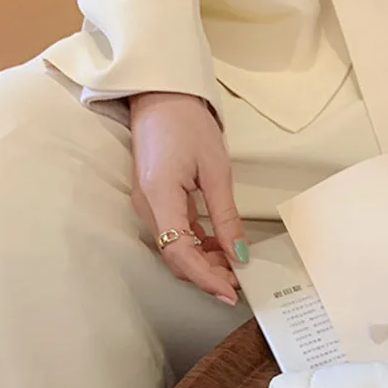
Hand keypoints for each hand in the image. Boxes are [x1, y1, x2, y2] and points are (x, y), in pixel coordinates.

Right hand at [129, 92, 247, 304]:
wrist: (160, 96)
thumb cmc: (187, 124)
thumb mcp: (216, 171)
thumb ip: (226, 217)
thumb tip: (239, 254)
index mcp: (159, 197)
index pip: (179, 254)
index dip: (206, 278)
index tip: (230, 292)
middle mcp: (147, 207)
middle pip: (175, 257)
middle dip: (208, 274)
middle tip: (240, 282)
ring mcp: (147, 205)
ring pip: (174, 250)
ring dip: (204, 262)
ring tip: (235, 266)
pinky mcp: (154, 202)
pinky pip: (174, 235)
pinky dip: (197, 247)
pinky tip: (219, 247)